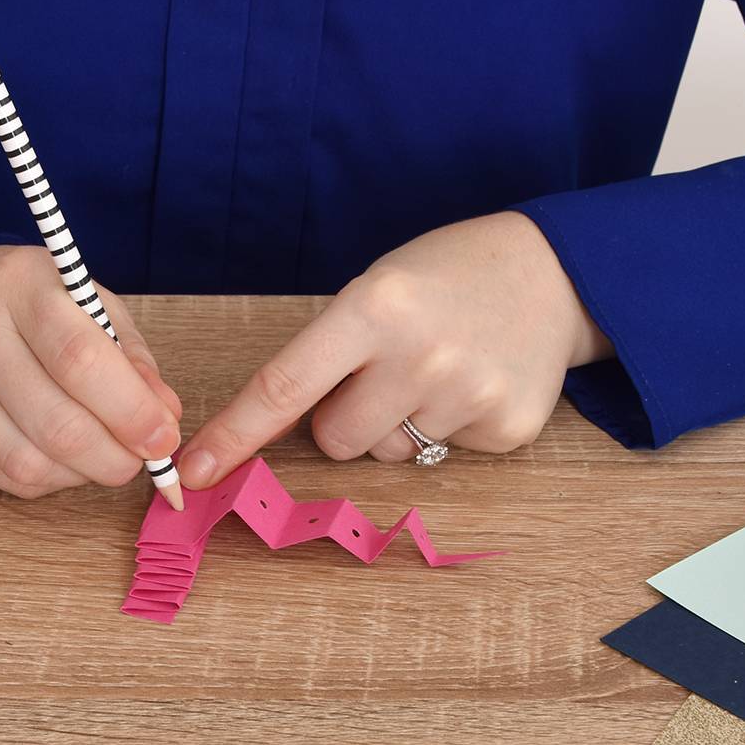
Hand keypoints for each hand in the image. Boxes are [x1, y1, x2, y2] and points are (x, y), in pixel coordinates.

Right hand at [0, 246, 182, 497]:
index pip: (80, 359)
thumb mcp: (89, 303)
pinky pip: (9, 477)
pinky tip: (66, 458)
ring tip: (105, 455)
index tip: (164, 436)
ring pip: (32, 462)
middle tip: (142, 458)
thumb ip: (131, 357)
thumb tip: (164, 418)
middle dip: (116, 456)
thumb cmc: (31, 303)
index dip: (131, 410)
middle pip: (58, 424)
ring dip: (86, 473)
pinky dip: (53, 479)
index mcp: (21, 286)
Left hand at [178, 212, 610, 487]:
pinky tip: (473, 384)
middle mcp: (421, 355)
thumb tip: (269, 434)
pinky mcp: (508, 429)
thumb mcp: (375, 290)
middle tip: (383, 372)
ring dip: (395, 425)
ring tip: (435, 372)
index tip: (191, 473)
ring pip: (387, 454)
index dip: (233, 436)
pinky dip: (446, 430)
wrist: (553, 272)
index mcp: (375, 307)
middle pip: (335, 439)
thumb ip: (327, 355)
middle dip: (343, 417)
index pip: (284, 387)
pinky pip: (441, 458)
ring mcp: (469, 396)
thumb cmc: (442, 279)